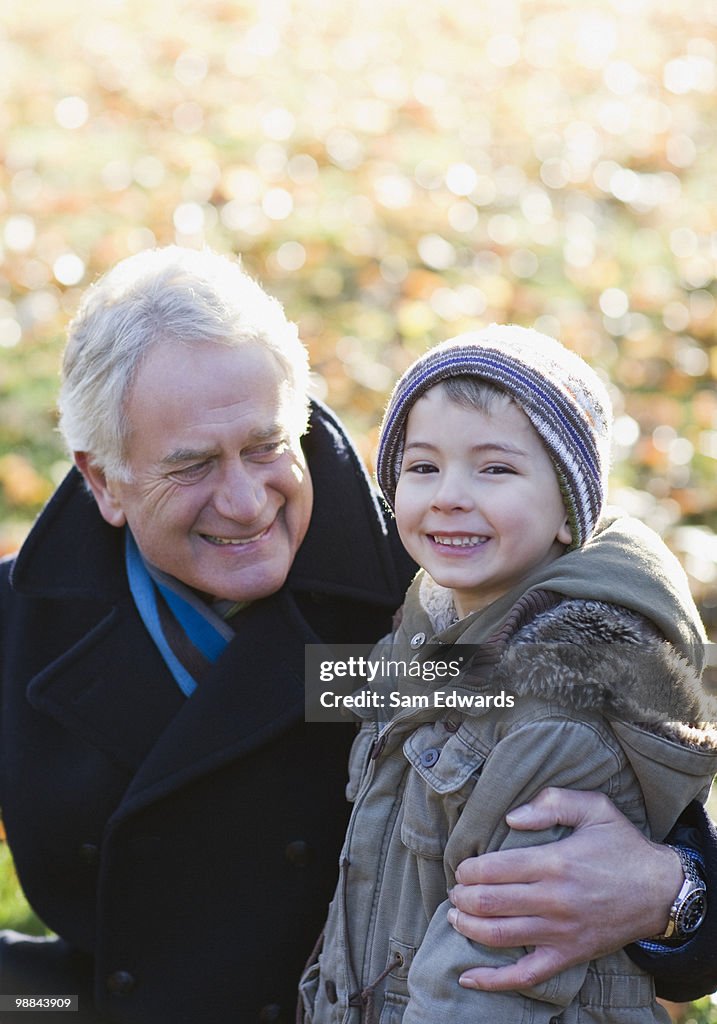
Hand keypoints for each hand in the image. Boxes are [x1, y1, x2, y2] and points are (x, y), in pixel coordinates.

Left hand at [447, 787, 683, 990]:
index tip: (462, 867)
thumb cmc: (623, 845)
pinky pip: (526, 976)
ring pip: (499, 936)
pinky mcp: (568, 956)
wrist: (661, 891)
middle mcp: (554, 900)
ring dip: (468, 927)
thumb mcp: (594, 807)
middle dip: (462, 897)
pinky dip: (494, 980)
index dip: (469, 869)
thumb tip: (511, 817)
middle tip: (455, 890)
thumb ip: (551, 802)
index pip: (495, 869)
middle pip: (490, 902)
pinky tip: (468, 977)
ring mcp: (560, 932)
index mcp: (555, 862)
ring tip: (455, 916)